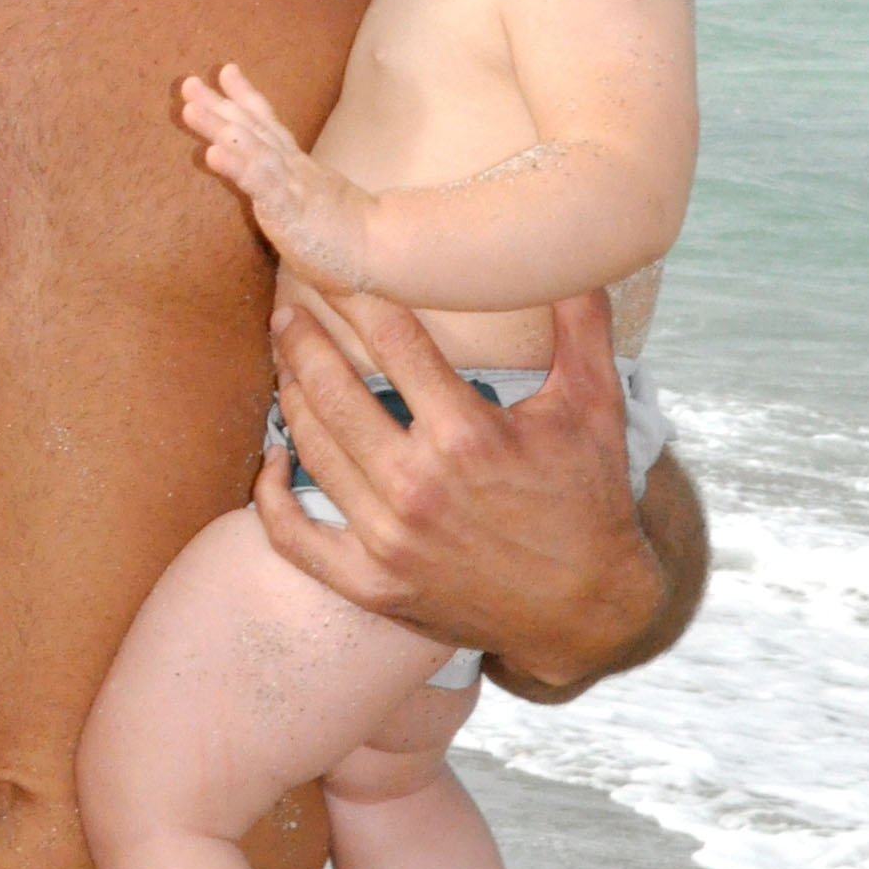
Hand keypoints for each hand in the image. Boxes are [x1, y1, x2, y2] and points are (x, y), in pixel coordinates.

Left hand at [181, 63, 373, 287]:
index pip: (269, 125)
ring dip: (218, 126)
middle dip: (218, 104)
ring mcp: (291, 184)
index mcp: (297, 167)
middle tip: (187, 83)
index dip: (245, 98)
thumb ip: (296, 194)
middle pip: (251, 128)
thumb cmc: (345, 235)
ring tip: (190, 108)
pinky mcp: (291, 208)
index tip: (225, 71)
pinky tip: (212, 152)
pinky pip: (260, 183)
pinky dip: (236, 165)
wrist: (381, 249)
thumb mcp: (314, 205)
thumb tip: (282, 190)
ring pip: (250, 148)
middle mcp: (292, 167)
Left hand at [255, 288, 670, 692]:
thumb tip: (574, 256)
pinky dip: (270, 498)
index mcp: (467, 436)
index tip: (333, 267)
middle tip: (289, 312)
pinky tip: (274, 459)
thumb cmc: (589, 501)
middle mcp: (418, 486)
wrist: (588, 612)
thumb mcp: (598, 407)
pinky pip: (295, 539)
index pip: (392, 343)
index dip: (355, 296)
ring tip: (285, 365)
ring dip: (291, 399)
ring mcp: (388, 540)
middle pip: (334, 393)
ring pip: (313, 451)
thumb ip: (582, 325)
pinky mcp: (372, 585)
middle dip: (304, 342)